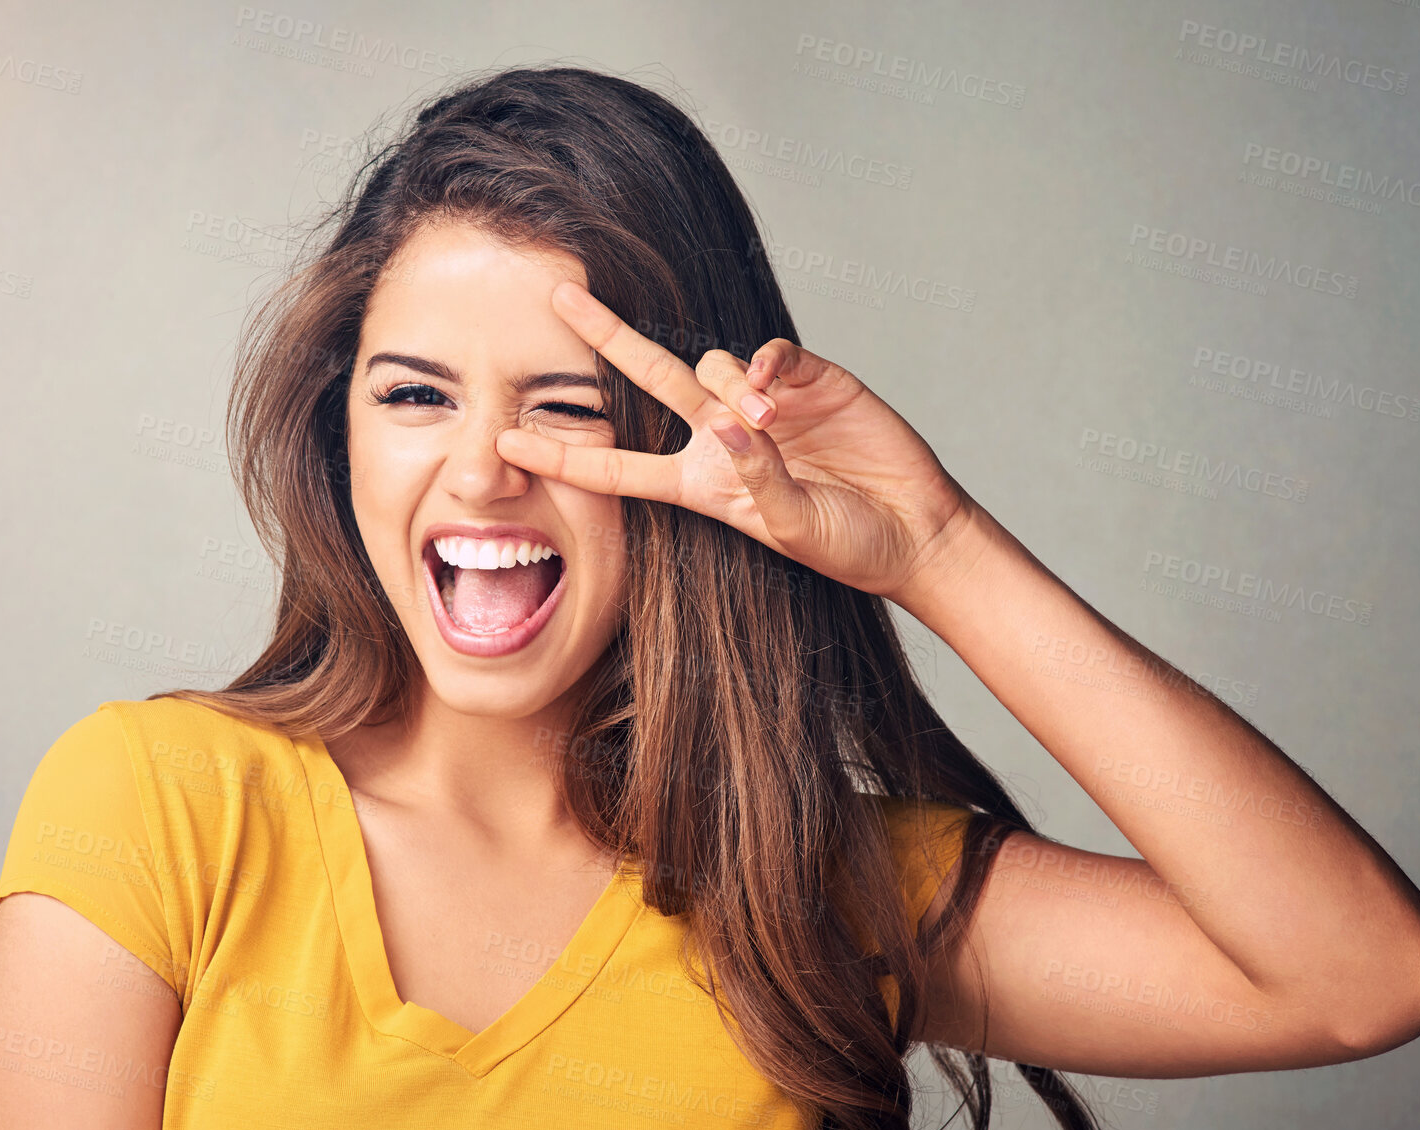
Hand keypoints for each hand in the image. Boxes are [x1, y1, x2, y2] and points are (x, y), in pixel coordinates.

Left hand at [495, 280, 977, 600]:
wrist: (913, 529)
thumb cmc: (847, 544)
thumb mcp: (792, 528)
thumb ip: (757, 479)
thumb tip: (731, 423)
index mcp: (701, 483)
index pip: (618, 469)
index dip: (564, 455)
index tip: (506, 441)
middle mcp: (721, 436)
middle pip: (649, 379)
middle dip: (606, 337)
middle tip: (561, 295)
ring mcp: (763, 404)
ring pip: (714, 366)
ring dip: (730, 388)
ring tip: (771, 423)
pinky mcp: (807, 379)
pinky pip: (770, 353)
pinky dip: (767, 362)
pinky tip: (776, 389)